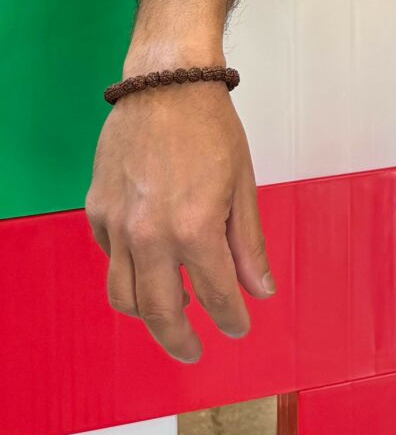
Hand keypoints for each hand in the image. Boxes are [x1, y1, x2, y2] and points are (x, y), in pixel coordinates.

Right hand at [85, 81, 275, 363]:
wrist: (167, 83)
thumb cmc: (210, 127)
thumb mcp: (243, 185)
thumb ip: (249, 244)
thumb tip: (260, 289)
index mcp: (194, 229)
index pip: (216, 295)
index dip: (231, 318)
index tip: (239, 328)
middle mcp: (149, 234)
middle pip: (161, 312)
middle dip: (182, 340)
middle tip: (195, 351)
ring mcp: (117, 224)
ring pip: (123, 296)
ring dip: (147, 316)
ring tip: (170, 316)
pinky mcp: (96, 211)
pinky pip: (107, 258)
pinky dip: (126, 272)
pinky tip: (146, 266)